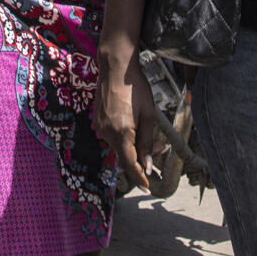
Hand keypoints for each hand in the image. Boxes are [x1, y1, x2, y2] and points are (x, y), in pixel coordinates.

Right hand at [92, 44, 157, 193]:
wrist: (116, 68)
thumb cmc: (136, 89)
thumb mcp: (149, 116)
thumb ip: (147, 142)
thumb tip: (147, 166)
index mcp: (122, 133)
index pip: (130, 164)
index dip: (139, 178)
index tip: (148, 187)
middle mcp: (107, 133)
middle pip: (125, 156)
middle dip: (141, 157)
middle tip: (159, 148)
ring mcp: (100, 127)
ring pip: (118, 146)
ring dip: (132, 146)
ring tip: (147, 133)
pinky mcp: (97, 121)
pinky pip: (112, 136)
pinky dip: (123, 137)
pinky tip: (133, 125)